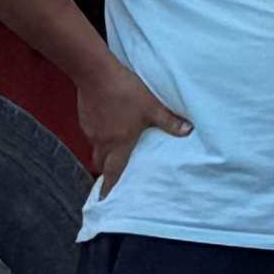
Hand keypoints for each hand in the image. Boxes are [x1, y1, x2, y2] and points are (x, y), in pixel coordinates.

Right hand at [74, 64, 189, 192]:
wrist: (96, 73)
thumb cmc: (126, 91)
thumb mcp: (153, 107)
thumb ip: (169, 122)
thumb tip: (188, 131)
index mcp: (118, 144)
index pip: (114, 172)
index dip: (110, 188)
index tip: (106, 200)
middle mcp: (101, 141)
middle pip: (101, 163)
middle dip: (107, 171)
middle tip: (114, 175)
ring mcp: (90, 130)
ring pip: (96, 148)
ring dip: (104, 153)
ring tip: (115, 150)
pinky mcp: (85, 118)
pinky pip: (92, 134)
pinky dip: (100, 136)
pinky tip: (110, 126)